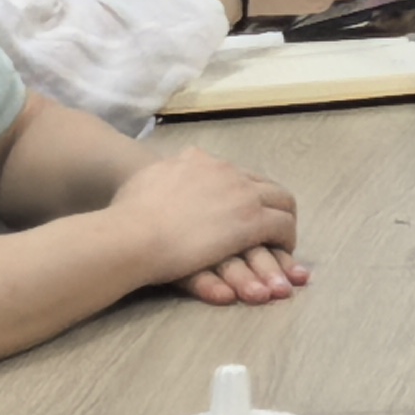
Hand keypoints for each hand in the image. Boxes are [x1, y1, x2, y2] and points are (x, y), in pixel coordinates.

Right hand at [113, 147, 302, 300]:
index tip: (246, 210)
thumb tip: (165, 169)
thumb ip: (163, 173)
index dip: (246, 194)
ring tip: (284, 243)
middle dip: (273, 207)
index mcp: (201, 162)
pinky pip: (282, 228)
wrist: (133, 234)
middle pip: (266, 186)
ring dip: (285, 224)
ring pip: (282, 204)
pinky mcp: (251, 222)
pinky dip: (286, 240)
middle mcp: (227, 173)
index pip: (237, 174)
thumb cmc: (128, 216)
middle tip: (274, 227)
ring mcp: (242, 196)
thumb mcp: (146, 179)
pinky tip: (282, 253)